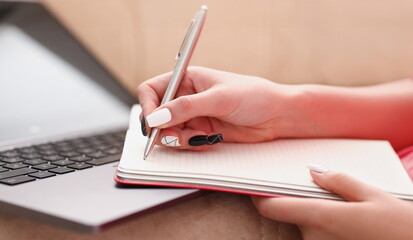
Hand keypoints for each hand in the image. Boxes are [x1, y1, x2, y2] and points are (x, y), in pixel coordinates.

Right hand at [137, 67, 296, 148]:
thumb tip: (156, 117)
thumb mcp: (219, 98)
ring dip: (177, 139)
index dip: (148, 106)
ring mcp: (194, 116)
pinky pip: (184, 141)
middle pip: (157, 114)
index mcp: (187, 79)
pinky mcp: (202, 132)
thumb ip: (186, 108)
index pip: (152, 90)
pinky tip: (207, 140)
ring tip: (199, 137)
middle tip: (175, 135)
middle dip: (162, 127)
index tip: (152, 122)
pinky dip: (190, 145)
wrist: (277, 116)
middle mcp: (187, 97)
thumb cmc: (253, 96)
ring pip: (168, 131)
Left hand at [252, 170, 412, 239]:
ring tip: (347, 209)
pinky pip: (320, 238)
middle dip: (304, 202)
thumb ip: (339, 181)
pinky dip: (327, 229)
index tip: (254, 187)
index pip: (272, 208)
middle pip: (295, 215)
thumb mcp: (373, 196)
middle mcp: (315, 238)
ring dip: (319, 217)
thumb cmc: (401, 228)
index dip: (258, 197)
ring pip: (309, 227)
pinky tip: (349, 224)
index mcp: (321, 217)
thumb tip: (314, 171)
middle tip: (323, 189)